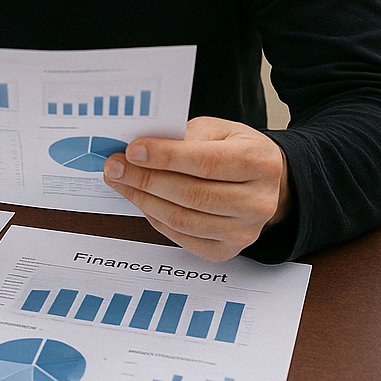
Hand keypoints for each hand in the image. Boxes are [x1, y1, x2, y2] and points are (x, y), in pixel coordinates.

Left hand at [103, 116, 290, 261]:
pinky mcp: (227, 250)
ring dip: (144, 199)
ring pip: (183, 219)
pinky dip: (155, 218)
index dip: (166, 157)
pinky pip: (182, 237)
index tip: (133, 150)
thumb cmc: (236, 150)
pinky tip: (141, 199)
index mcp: (260, 162)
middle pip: (192, 194)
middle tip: (115, 166)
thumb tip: (140, 149)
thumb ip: (185, 137)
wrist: (265, 182)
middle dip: (145, 179)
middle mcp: (258, 202)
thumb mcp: (218, 130)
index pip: (206, 162)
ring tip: (121, 181)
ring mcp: (244, 231)